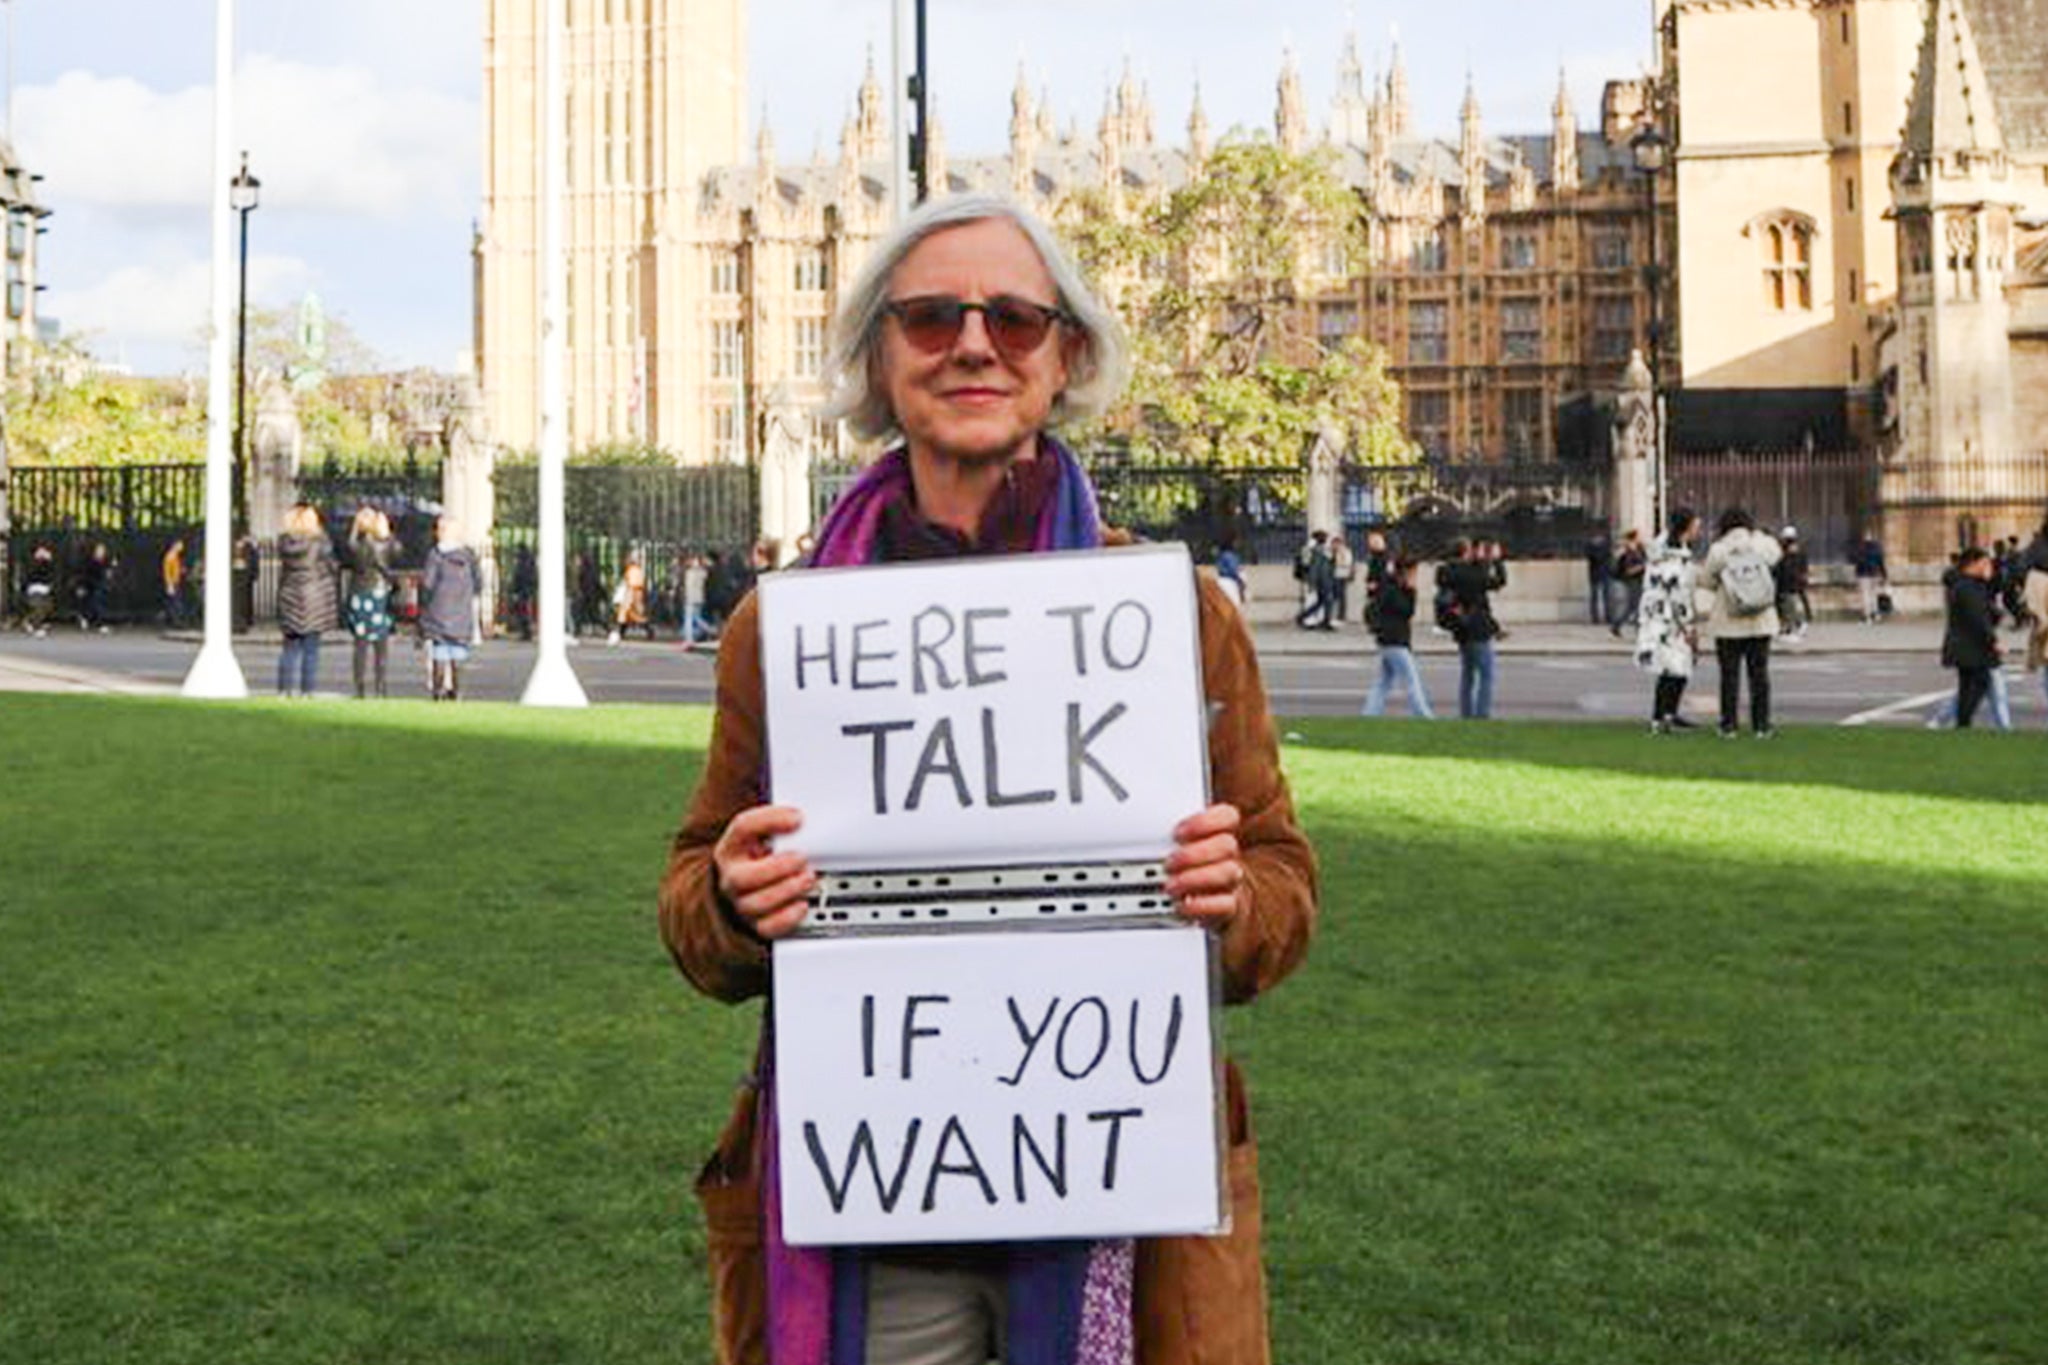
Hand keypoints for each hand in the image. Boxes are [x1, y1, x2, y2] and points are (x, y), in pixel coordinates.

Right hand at [713, 805, 814, 940]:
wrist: (745, 891)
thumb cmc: (758, 858)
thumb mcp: (762, 834)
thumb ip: (777, 823)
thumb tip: (802, 815)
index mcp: (732, 847)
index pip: (743, 827)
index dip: (770, 820)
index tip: (798, 818)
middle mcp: (732, 876)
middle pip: (741, 877)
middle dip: (777, 867)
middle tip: (802, 858)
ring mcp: (741, 903)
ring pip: (755, 903)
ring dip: (786, 890)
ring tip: (808, 879)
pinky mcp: (755, 924)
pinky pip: (766, 928)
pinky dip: (786, 918)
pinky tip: (802, 905)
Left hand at [1165, 804, 1245, 927]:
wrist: (1202, 909)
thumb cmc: (1180, 874)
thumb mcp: (1173, 849)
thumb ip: (1168, 835)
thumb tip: (1143, 825)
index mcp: (1216, 836)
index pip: (1227, 816)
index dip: (1204, 822)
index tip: (1178, 832)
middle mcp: (1226, 857)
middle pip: (1227, 845)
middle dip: (1193, 853)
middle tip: (1169, 862)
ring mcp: (1230, 883)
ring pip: (1229, 873)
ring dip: (1195, 878)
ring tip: (1171, 886)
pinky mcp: (1230, 908)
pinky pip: (1226, 905)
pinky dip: (1202, 905)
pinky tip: (1182, 905)